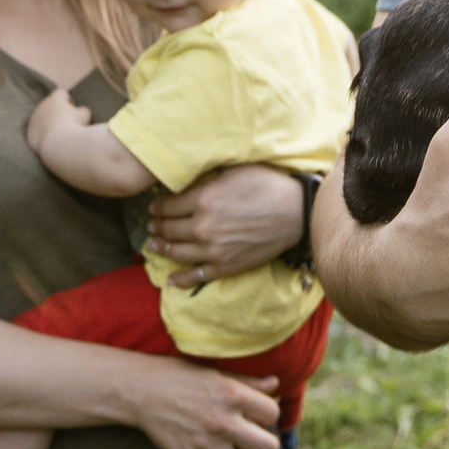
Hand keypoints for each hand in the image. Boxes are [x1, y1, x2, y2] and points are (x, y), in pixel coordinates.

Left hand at [25, 87, 85, 160]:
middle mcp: (42, 106)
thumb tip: (80, 111)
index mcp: (54, 99)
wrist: (59, 144)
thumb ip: (82, 109)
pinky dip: (44, 135)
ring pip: (42, 118)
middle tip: (67, 123)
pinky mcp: (29, 133)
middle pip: (49, 106)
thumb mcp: (85, 115)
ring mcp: (34, 119)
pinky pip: (37, 132)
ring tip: (60, 135)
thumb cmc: (74, 127)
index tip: (73, 110)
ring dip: (49, 123)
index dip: (68, 100)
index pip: (61, 93)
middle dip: (57, 112)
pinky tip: (52, 142)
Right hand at [128, 357, 281, 448]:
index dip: (266, 414)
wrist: (141, 392)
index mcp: (233, 395)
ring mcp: (206, 444)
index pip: (273, 414)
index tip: (256, 413)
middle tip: (252, 438)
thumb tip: (276, 385)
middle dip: (264, 444)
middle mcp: (223, 421)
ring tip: (230, 446)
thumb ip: (248, 382)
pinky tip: (203, 447)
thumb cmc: (181, 377)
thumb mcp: (216, 372)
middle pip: (269, 448)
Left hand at [144, 165, 304, 284]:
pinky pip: (196, 275)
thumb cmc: (269, 185)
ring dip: (162, 248)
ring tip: (155, 245)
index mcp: (204, 200)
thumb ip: (209, 174)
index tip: (153, 206)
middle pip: (169, 229)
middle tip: (151, 225)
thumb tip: (191, 174)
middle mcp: (204, 227)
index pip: (168, 205)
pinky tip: (170, 279)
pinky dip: (180, 278)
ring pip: (177, 252)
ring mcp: (214, 250)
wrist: (297, 213)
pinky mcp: (226, 266)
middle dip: (156, 227)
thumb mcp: (236, 169)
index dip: (157, 206)